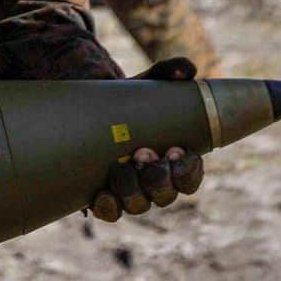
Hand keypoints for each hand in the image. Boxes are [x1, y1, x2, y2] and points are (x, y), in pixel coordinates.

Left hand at [91, 58, 203, 221]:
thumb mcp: (146, 86)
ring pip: (139, 205)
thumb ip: (167, 73)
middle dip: (158, 177)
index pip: (190, 178)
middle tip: (143, 152)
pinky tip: (102, 193)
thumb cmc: (128, 101)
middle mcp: (153, 182)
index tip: (177, 149)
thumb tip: (186, 68)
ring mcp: (129, 192)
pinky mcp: (102, 196)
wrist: (89, 110)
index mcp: (172, 161)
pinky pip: (109, 212)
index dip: (188, 170)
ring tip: (121, 166)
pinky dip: (108, 205)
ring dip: (133, 189)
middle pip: (166, 194)